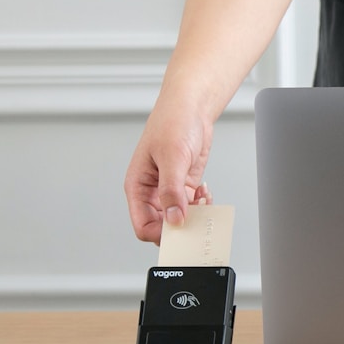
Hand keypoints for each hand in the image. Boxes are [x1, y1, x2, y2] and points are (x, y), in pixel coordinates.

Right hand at [124, 109, 213, 244]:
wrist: (191, 109)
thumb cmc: (172, 124)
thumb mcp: (172, 158)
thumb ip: (171, 191)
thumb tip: (173, 219)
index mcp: (137, 187)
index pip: (143, 225)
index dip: (160, 233)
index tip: (180, 230)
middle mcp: (151, 192)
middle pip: (162, 226)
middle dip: (181, 226)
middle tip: (197, 219)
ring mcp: (169, 191)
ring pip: (179, 218)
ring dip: (194, 215)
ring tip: (204, 200)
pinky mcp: (185, 186)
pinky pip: (192, 206)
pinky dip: (202, 204)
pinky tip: (205, 192)